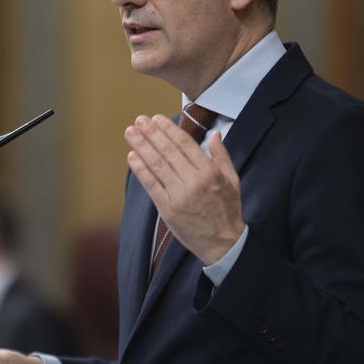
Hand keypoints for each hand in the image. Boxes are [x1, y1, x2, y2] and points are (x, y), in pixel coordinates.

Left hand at [124, 114, 243, 264]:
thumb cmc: (227, 210)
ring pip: (157, 166)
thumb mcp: (233, 180)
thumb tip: (215, 134)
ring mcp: (179, 196)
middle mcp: (193, 182)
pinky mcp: (167, 209)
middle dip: (151, 134)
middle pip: (168, 152)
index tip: (156, 119)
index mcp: (209, 173)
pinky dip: (140, 170)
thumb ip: (222, 156)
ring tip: (131, 132)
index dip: (169, 130)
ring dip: (142, 147)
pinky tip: (132, 157)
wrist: (223, 244)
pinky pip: (151, 186)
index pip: (185, 144)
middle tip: (139, 120)